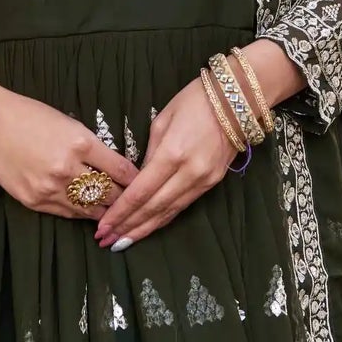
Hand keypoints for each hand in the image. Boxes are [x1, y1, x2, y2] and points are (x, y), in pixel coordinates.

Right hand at [0, 73, 136, 218]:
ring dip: (105, 211)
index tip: (146, 185)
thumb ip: (93, 147)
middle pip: (108, 193)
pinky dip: (82, 213)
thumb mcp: (69, 123)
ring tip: (118, 213)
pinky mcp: (34, 201)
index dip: (136, 181)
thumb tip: (117, 168)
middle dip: (124, 199)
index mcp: (80, 142)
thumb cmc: (30, 116)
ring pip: (90, 209)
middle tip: (136, 204)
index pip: (121, 170)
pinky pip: (68, 214)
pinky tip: (91, 212)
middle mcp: (66, 169)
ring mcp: (49, 188)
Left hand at [94, 74, 237, 248]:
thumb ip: (149, 154)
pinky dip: (164, 219)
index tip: (104, 226)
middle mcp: (189, 173)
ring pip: (169, 212)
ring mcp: (203, 181)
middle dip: (128, 227)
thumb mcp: (162, 121)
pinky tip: (149, 227)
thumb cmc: (194, 101)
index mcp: (172, 154)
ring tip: (122, 242)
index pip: (141, 192)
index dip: (121, 212)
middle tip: (106, 241)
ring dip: (145, 229)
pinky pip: (183, 206)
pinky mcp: (213, 183)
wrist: (238, 99)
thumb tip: (138, 179)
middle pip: (154, 208)